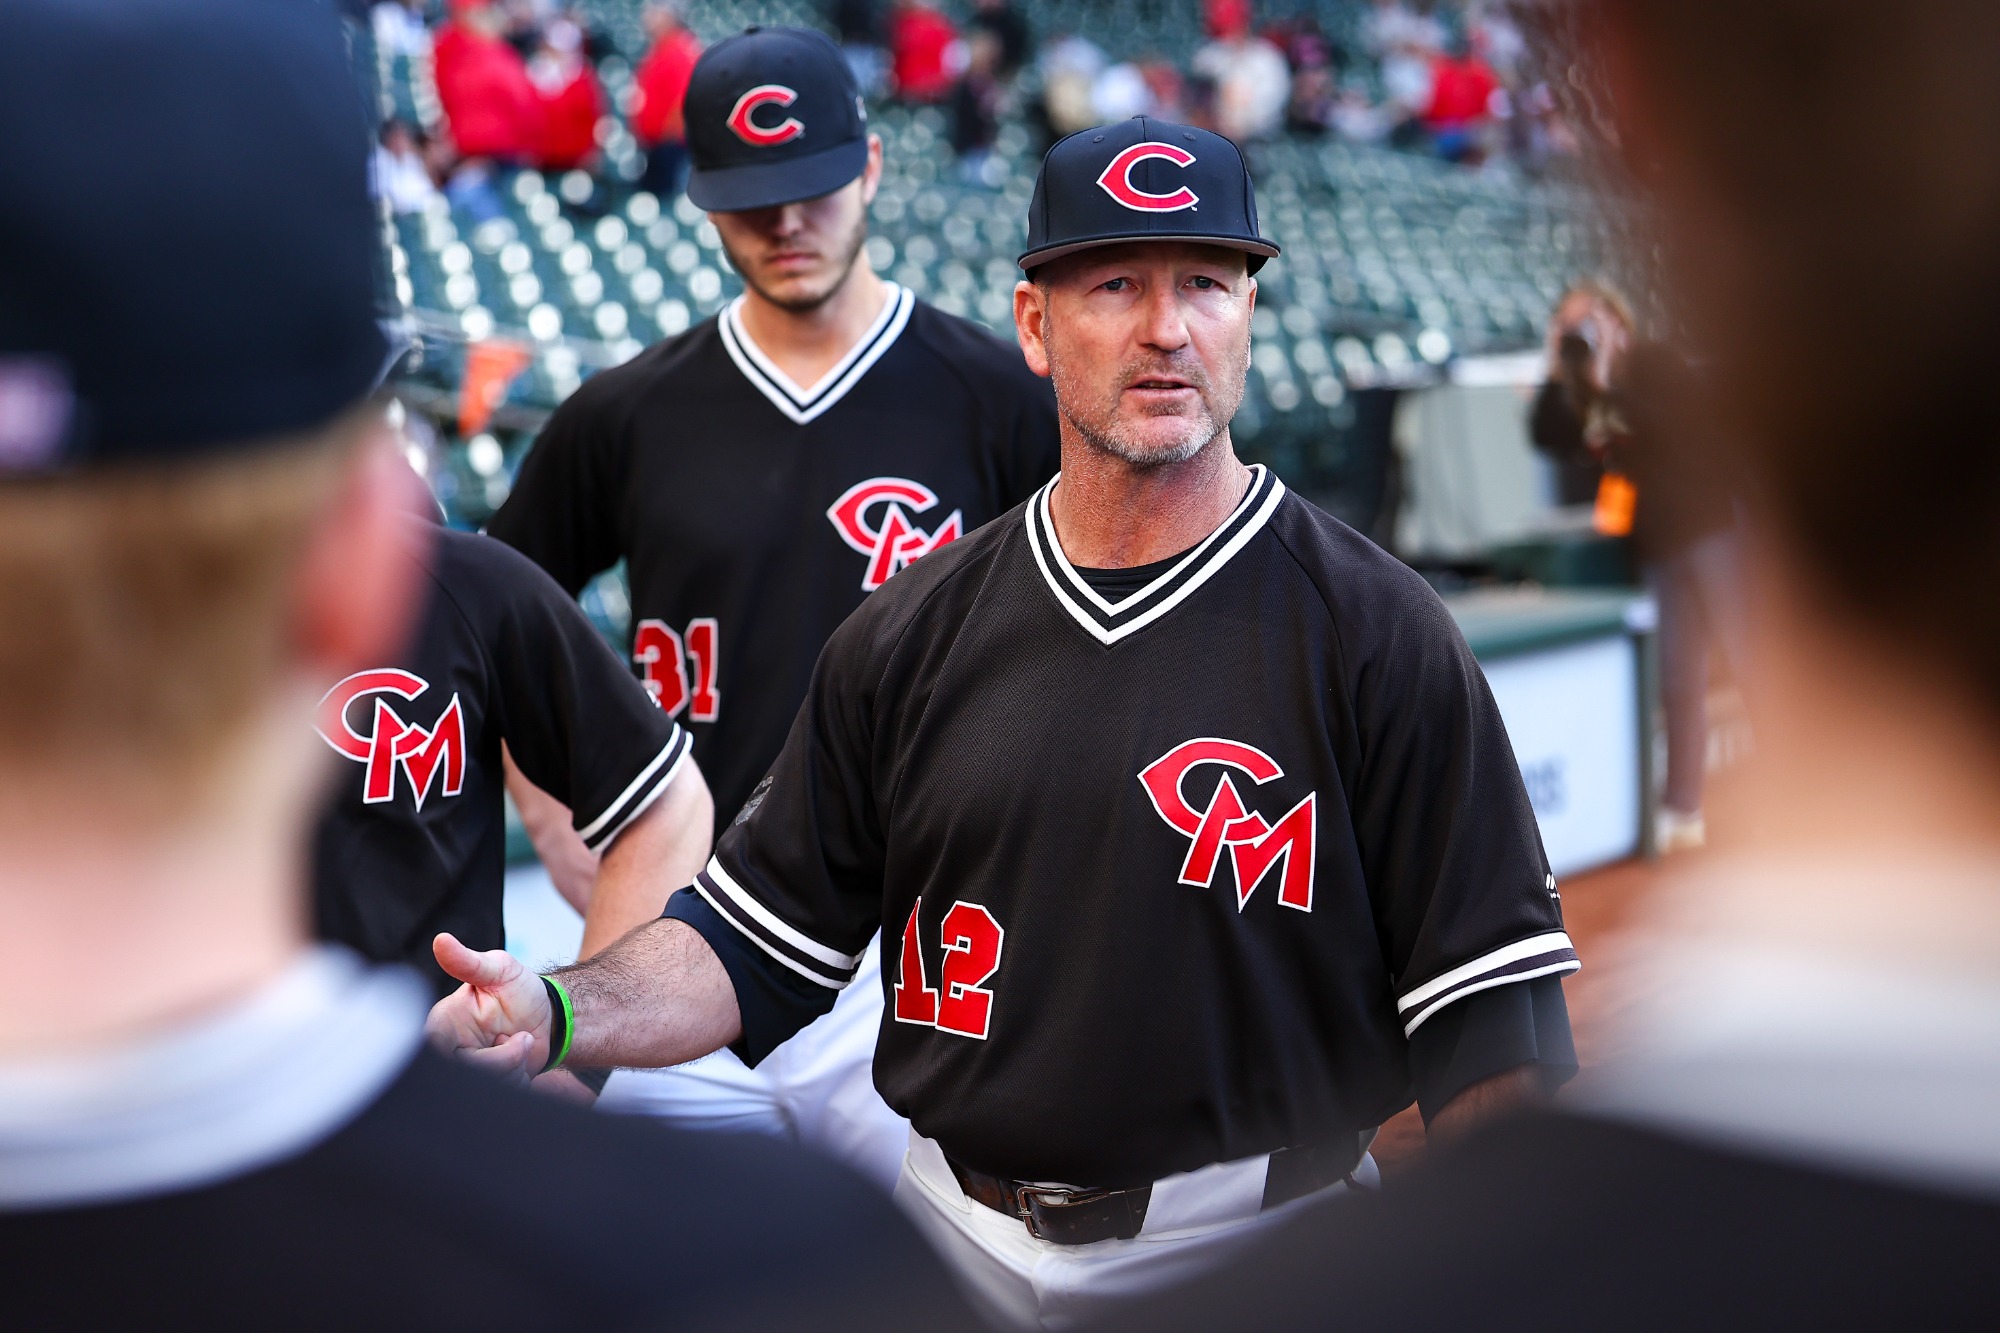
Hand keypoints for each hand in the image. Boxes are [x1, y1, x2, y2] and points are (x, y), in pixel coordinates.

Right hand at [425, 933, 550, 1081]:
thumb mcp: (499, 969)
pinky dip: (520, 1082)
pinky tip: (523, 1062)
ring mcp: (467, 1070)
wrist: (548, 1016)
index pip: (436, 1049)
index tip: (506, 1036)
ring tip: (522, 1044)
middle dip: (503, 1062)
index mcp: (443, 1024)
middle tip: (523, 1038)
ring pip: (484, 1087)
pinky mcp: (487, 1086)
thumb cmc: (518, 989)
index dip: (473, 1054)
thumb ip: (469, 961)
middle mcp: (450, 1051)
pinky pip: (500, 1095)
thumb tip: (442, 940)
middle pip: (464, 1075)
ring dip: (515, 1069)